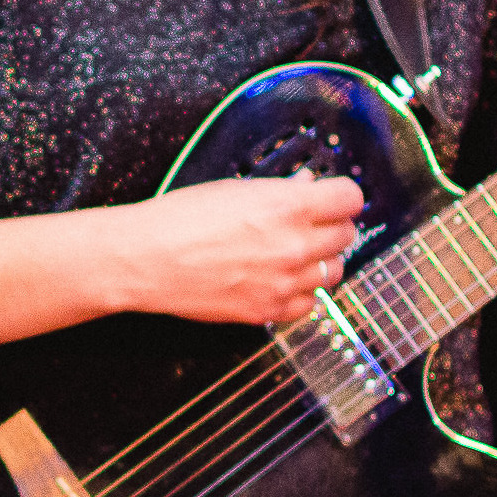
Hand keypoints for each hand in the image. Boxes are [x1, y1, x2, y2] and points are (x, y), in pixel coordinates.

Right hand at [120, 170, 364, 327]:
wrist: (146, 259)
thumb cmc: (180, 219)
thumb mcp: (235, 189)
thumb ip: (281, 190)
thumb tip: (308, 186)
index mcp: (287, 206)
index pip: (350, 199)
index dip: (342, 196)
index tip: (335, 198)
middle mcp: (294, 245)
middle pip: (346, 234)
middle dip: (332, 226)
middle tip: (313, 224)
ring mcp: (284, 282)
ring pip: (333, 272)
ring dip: (321, 260)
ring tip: (296, 254)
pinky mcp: (269, 310)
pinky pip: (309, 304)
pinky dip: (301, 292)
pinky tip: (282, 280)